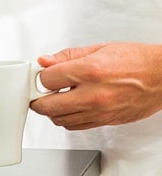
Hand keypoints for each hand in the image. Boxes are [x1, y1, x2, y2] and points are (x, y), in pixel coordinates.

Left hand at [30, 42, 161, 129]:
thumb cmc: (136, 60)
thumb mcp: (98, 49)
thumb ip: (67, 56)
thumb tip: (45, 61)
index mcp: (90, 71)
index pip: (46, 80)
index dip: (41, 77)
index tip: (43, 75)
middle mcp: (93, 94)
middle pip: (47, 106)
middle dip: (38, 98)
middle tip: (40, 92)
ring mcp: (98, 112)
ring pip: (58, 119)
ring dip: (52, 110)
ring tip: (57, 98)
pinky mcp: (104, 122)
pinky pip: (74, 126)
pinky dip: (67, 118)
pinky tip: (70, 107)